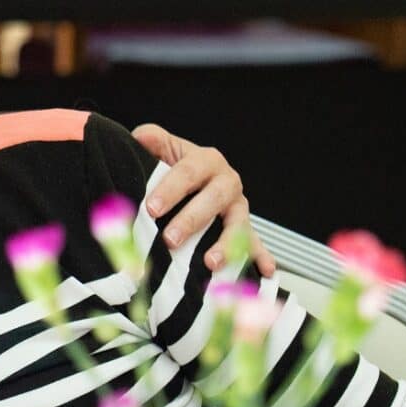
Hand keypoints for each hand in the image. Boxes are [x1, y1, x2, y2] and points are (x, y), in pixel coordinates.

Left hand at [133, 124, 274, 276]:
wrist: (195, 179)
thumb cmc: (174, 167)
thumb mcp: (163, 150)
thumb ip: (153, 142)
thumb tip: (141, 136)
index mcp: (206, 161)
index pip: (188, 173)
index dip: (170, 190)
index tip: (151, 208)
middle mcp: (227, 183)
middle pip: (214, 199)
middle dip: (192, 220)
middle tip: (170, 239)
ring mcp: (238, 208)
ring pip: (237, 224)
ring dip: (227, 244)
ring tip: (211, 262)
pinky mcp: (245, 229)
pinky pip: (255, 244)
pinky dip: (261, 257)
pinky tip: (264, 270)